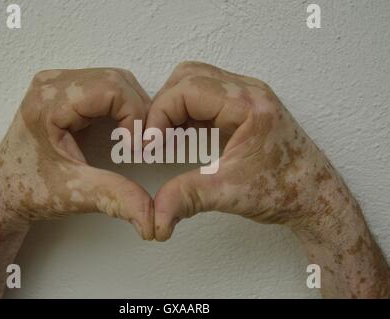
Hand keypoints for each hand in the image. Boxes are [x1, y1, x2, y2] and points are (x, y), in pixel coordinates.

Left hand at [0, 68, 153, 239]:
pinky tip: (119, 132)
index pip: (112, 89)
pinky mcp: (64, 92)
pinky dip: (121, 107)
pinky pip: (104, 87)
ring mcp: (57, 85)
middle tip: (140, 145)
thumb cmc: (29, 190)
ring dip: (132, 108)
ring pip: (114, 80)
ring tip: (131, 140)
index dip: (135, 116)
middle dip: (138, 112)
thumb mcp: (75, 193)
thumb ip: (115, 197)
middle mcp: (52, 85)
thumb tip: (151, 215)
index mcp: (49, 103)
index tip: (137, 148)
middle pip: (116, 80)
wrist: (4, 192)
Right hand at [147, 61, 351, 240]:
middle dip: (164, 106)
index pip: (187, 89)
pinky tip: (181, 138)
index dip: (159, 115)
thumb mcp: (230, 193)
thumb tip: (156, 215)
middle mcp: (248, 92)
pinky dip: (187, 114)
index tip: (149, 143)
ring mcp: (247, 98)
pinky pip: (206, 98)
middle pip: (188, 77)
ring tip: (165, 138)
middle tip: (155, 138)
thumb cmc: (286, 190)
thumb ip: (187, 198)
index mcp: (248, 105)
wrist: (315, 197)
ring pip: (196, 82)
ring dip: (174, 107)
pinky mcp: (243, 108)